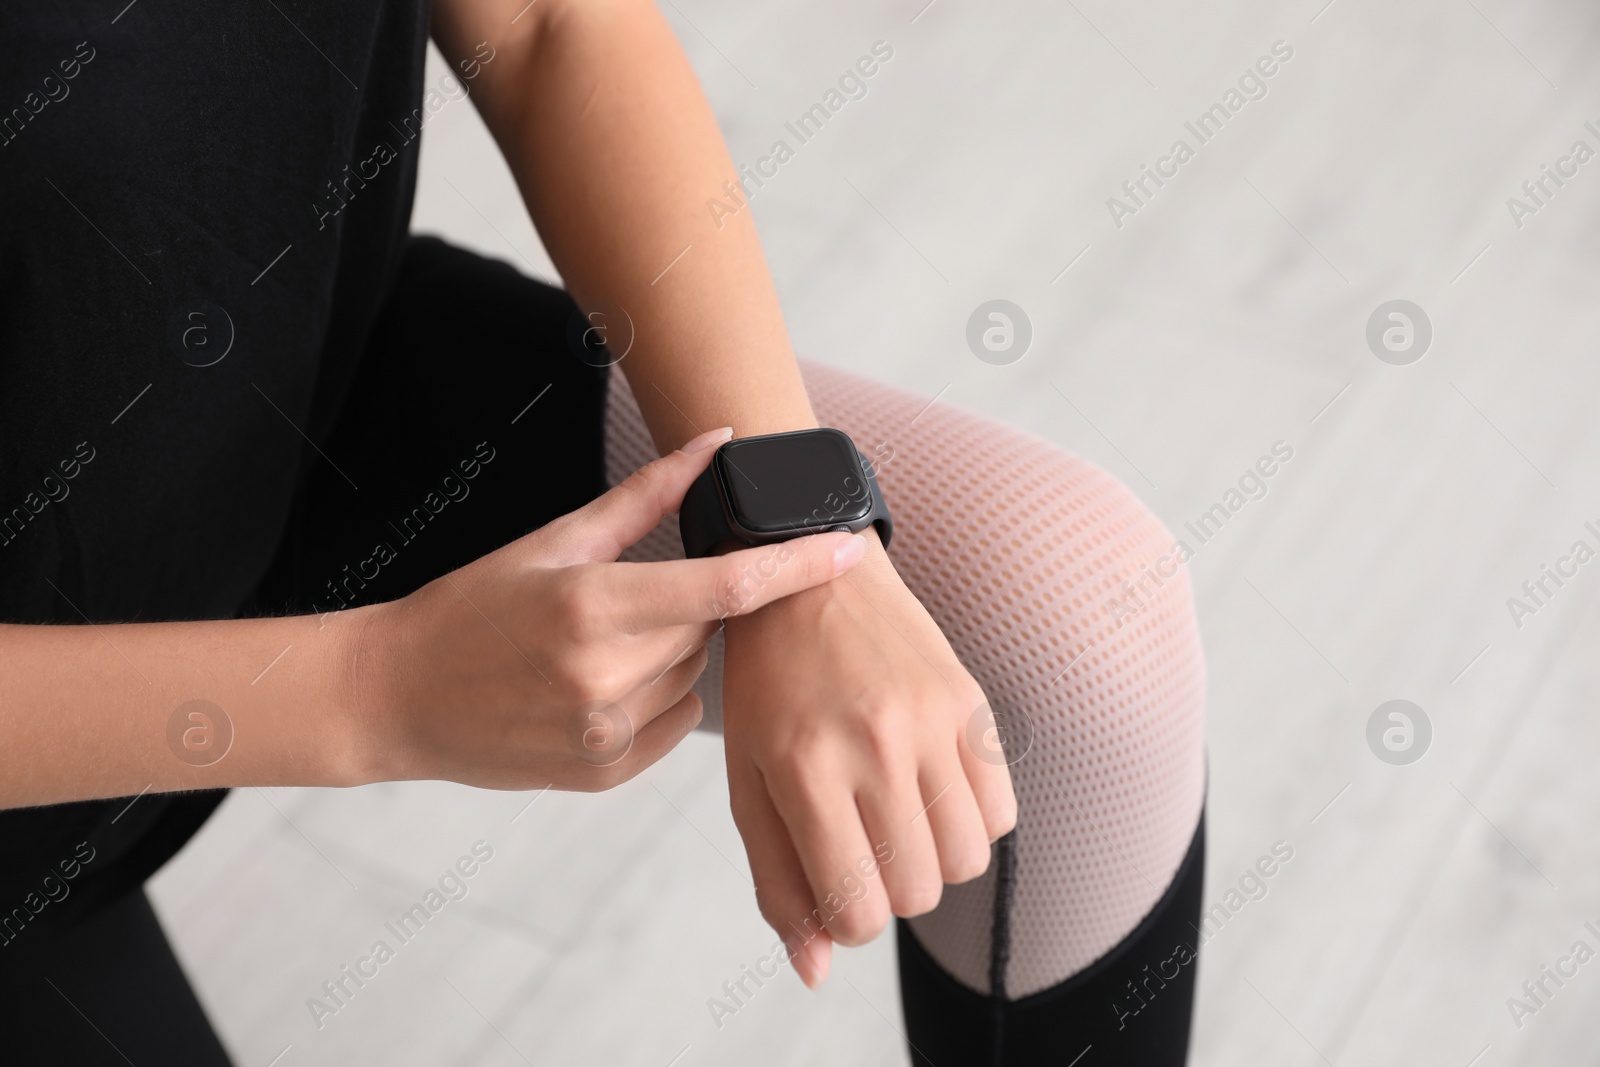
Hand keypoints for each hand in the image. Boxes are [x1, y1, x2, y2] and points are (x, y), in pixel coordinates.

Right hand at [348, 427, 868, 791]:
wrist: (397, 697)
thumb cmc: (471, 609)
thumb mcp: (553, 541)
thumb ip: (646, 496)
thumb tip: (716, 443)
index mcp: (593, 606)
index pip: (727, 585)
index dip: (798, 563)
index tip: (848, 544)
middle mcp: (606, 676)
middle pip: (711, 628)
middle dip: (693, 605)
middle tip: (633, 597)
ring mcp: (607, 734)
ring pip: (696, 678)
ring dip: (673, 654)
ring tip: (600, 646)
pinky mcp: (606, 773)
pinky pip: (676, 722)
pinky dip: (658, 698)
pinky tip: (598, 686)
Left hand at [722, 536, 1017, 986]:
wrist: (808, 574)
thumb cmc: (767, 687)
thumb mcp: (748, 782)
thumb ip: (778, 882)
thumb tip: (815, 971)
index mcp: (803, 766)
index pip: (857, 908)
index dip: (847, 921)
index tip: (836, 886)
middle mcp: (873, 743)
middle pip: (917, 893)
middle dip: (888, 890)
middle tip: (862, 843)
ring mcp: (930, 719)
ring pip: (967, 861)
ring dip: (933, 862)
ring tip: (898, 819)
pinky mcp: (969, 702)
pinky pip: (1001, 812)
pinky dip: (972, 823)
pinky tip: (932, 790)